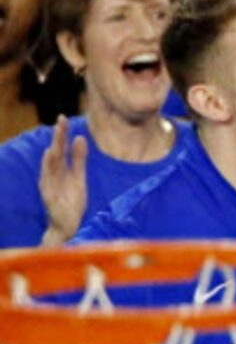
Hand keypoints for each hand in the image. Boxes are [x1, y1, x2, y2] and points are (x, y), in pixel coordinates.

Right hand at [37, 119, 86, 243]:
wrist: (68, 224)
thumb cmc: (72, 200)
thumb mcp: (79, 177)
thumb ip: (79, 159)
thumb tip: (80, 137)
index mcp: (61, 169)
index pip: (61, 148)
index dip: (62, 133)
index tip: (64, 118)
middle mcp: (53, 174)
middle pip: (55, 152)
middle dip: (58, 137)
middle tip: (61, 120)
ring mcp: (49, 184)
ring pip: (50, 165)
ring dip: (52, 151)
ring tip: (55, 137)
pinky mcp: (49, 196)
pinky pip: (47, 180)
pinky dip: (48, 168)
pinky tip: (49, 157)